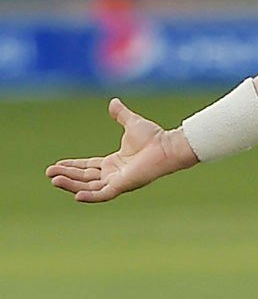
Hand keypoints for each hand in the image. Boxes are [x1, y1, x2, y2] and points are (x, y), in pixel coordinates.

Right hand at [45, 97, 197, 202]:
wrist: (167, 146)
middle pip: (84, 177)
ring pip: (89, 187)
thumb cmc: (154, 137)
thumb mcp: (131, 123)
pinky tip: (75, 195)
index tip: (56, 164)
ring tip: (54, 180)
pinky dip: (89, 196)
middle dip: (66, 175)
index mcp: (114, 163)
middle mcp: (114, 174)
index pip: (88, 167)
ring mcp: (117, 181)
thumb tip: (113, 102)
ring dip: (71, 184)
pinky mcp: (123, 186)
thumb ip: (120, 114)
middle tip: (49, 173)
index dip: (72, 166)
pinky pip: (103, 194)